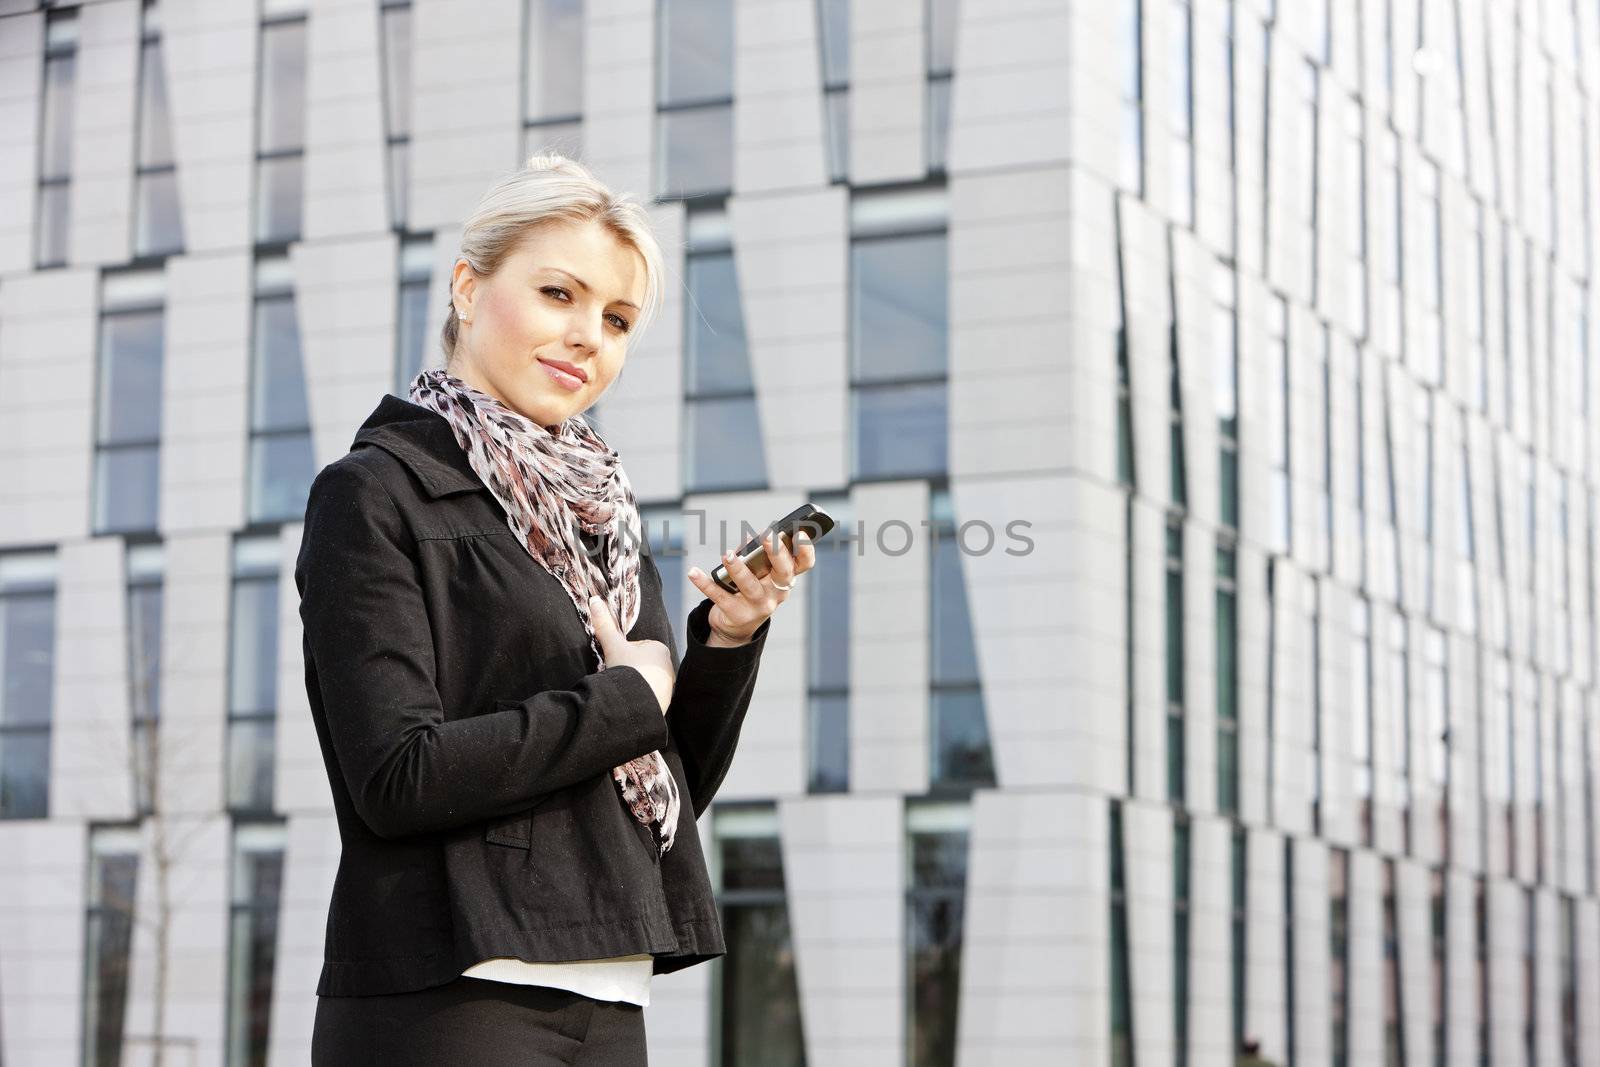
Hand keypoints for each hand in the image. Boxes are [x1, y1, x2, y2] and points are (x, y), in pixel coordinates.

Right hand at [589, 595, 675, 713]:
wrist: (633, 703)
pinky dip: (639, 698)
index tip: (617, 663)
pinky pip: (648, 696)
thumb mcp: (613, 645)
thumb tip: (594, 600)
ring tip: (624, 689)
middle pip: (641, 664)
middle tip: (620, 676)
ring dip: (634, 684)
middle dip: (629, 670)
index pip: (636, 648)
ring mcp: (668, 685)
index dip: (622, 654)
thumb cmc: (627, 669)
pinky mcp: (665, 702)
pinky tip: (630, 700)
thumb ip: (605, 624)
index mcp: (660, 649)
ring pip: (645, 680)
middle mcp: (668, 665)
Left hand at [687, 529, 816, 645]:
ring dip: (738, 569)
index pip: (804, 564)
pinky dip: (705, 584)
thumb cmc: (751, 589)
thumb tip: (749, 541)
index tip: (801, 532)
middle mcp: (777, 593)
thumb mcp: (759, 573)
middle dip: (776, 553)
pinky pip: (720, 597)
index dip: (805, 549)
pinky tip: (693, 572)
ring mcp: (758, 606)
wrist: (737, 626)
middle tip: (767, 536)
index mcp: (786, 579)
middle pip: (783, 573)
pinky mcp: (737, 614)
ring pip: (750, 586)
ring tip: (727, 555)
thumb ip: (755, 554)